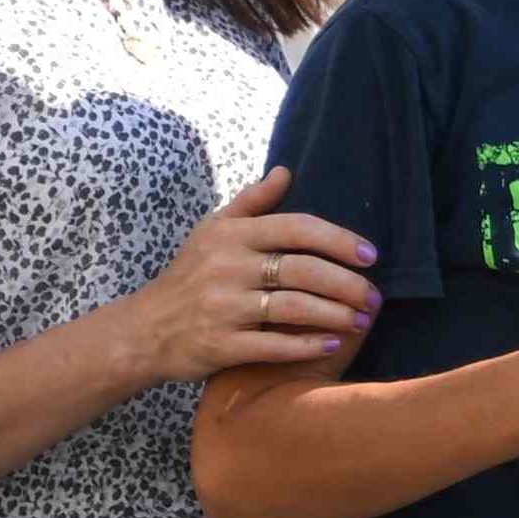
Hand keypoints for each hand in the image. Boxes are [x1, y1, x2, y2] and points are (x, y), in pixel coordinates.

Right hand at [138, 171, 377, 383]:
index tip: (370, 255)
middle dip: (346, 283)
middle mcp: (227, 268)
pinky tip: (332, 344)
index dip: (338, 240)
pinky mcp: (220, 345)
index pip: (296, 228)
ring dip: (335, 315)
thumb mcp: (212, 230)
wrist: (144, 330)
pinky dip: (306, 346)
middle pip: (302, 270)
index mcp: (232, 236)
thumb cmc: (189, 275)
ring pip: (293, 308)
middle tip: (373, 296)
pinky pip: (273, 346)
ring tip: (361, 320)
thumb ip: (252, 202)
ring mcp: (223, 308)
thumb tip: (286, 171)